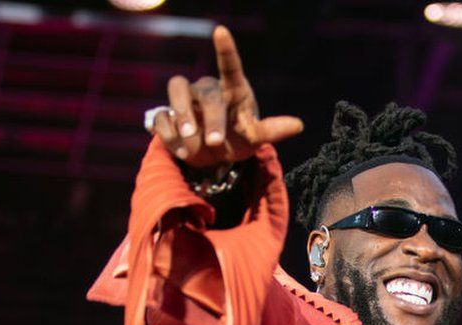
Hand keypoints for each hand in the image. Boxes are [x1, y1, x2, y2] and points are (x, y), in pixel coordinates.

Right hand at [150, 25, 303, 167]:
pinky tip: (182, 150)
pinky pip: (162, 116)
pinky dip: (170, 134)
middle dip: (211, 118)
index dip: (226, 49)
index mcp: (232, 90)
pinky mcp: (168, 115)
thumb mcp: (256, 138)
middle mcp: (208, 89)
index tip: (221, 31)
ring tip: (190, 138)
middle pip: (206, 92)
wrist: (213, 156)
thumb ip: (273, 131)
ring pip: (177, 87)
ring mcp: (186, 100)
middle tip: (215, 141)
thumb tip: (299, 125)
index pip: (230, 67)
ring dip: (182, 112)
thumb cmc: (239, 138)